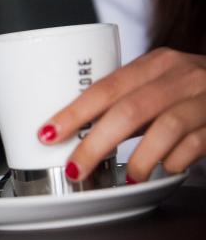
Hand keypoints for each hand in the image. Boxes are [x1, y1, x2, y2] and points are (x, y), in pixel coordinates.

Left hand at [37, 47, 205, 182]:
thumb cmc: (193, 93)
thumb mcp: (158, 88)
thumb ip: (125, 104)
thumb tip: (75, 134)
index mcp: (155, 64)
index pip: (105, 88)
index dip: (74, 113)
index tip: (48, 133)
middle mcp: (182, 75)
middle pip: (129, 110)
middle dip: (96, 144)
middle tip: (76, 168)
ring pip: (165, 128)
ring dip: (140, 159)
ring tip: (129, 176)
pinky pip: (195, 144)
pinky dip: (175, 161)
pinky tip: (167, 168)